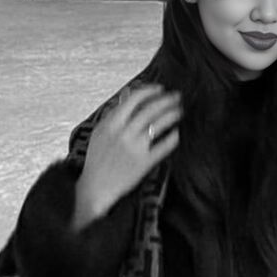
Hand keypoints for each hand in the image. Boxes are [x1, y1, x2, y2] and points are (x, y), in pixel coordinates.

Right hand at [72, 84, 181, 228]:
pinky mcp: (144, 162)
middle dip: (167, 100)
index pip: (134, 99)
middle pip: (150, 109)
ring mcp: (135, 148)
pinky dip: (173, 137)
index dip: (150, 91)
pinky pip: (164, 146)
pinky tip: (177, 133)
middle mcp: (123, 134)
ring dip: (172, 114)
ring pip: (158, 124)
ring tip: (179, 111)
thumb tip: (128, 93)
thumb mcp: (100, 132)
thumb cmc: (98, 159)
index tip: (161, 89)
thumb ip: (114, 112)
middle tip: (177, 97)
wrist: (96, 187)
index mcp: (111, 124)